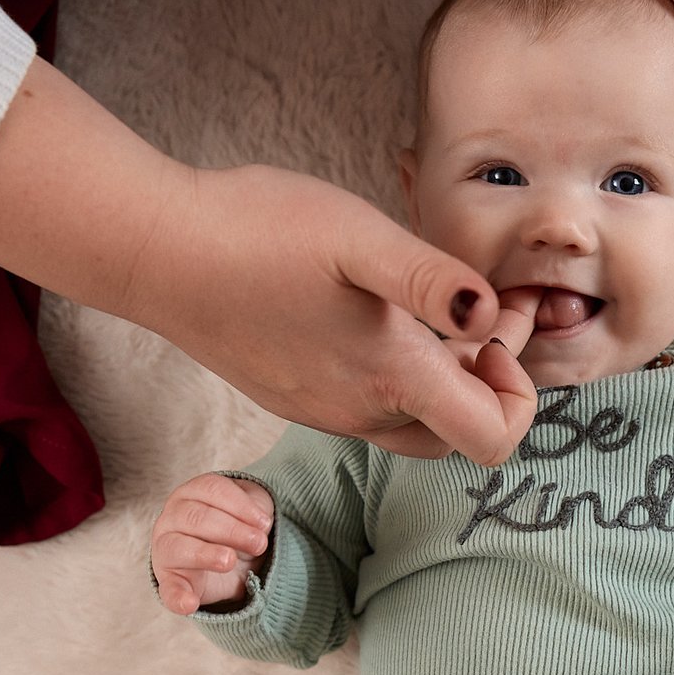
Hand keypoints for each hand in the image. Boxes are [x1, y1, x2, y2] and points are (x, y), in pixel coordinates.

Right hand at [0, 59, 538, 464]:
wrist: (155, 251)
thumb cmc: (256, 233)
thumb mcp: (359, 237)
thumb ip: (433, 279)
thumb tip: (494, 315)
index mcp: (390, 379)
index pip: (493, 441)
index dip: (518, 395)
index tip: (495, 334)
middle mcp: (361, 413)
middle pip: (457, 434)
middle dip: (489, 380)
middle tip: (485, 310)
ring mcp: (323, 411)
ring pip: (412, 420)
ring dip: (443, 374)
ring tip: (436, 303)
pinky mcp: (295, 395)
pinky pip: (368, 405)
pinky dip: (396, 370)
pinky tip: (378, 309)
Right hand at [151, 473, 276, 614]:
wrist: (229, 562)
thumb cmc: (237, 528)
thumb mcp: (251, 511)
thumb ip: (255, 509)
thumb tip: (259, 523)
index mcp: (193, 493)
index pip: (212, 489)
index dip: (240, 505)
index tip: (265, 523)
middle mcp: (173, 517)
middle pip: (196, 517)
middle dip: (232, 530)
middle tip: (259, 543)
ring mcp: (166, 549)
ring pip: (179, 547)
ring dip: (207, 554)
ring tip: (229, 561)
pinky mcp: (169, 581)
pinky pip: (168, 590)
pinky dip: (177, 597)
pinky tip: (190, 604)